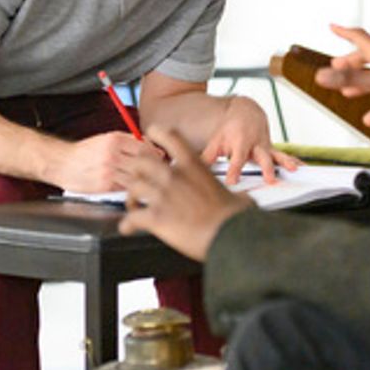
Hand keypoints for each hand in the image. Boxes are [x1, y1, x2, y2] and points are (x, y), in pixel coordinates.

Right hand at [50, 132, 164, 192]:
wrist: (62, 163)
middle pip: (143, 162)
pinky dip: (131, 187)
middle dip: (153, 167)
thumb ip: (127, 142)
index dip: (155, 153)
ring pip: (136, 176)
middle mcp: (112, 154)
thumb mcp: (106, 139)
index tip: (160, 157)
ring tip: (148, 180)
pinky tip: (132, 187)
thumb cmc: (85, 152)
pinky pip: (126, 187)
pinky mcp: (105, 185)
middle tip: (159, 171)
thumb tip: (151, 147)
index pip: (144, 146)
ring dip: (143, 179)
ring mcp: (109, 170)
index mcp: (114, 139)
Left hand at [117, 126, 253, 260]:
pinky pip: (131, 218)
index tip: (151, 136)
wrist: (231, 235)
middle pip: (141, 162)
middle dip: (137, 172)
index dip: (157, 134)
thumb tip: (242, 200)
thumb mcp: (236, 195)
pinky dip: (127, 224)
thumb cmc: (235, 217)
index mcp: (193, 165)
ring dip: (131, 198)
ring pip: (133, 188)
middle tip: (139, 181)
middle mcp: (174, 176)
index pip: (169, 136)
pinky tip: (128, 228)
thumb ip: (232, 193)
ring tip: (134, 207)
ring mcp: (163, 195)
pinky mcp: (156, 217)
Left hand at [197, 96, 299, 184]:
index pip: (236, 159)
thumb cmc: (228, 129)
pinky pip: (285, 156)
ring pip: (277, 156)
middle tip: (270, 180)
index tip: (232, 182)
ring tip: (293, 170)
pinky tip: (302, 168)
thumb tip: (189, 171)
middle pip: (261, 158)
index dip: (234, 170)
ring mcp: (266, 147)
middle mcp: (255, 146)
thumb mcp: (216, 141)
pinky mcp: (272, 150)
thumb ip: (206, 157)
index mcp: (240, 143)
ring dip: (285, 163)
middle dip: (266, 169)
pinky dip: (294, 161)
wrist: (245, 112)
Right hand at [315, 24, 369, 125]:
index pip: (359, 37)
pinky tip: (369, 120)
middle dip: (349, 62)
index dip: (344, 32)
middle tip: (335, 67)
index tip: (332, 27)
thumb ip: (348, 80)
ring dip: (359, 84)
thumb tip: (320, 76)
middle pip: (365, 58)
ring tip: (346, 92)